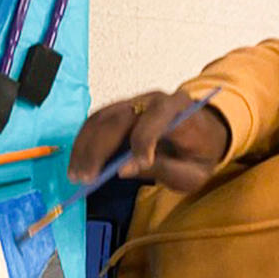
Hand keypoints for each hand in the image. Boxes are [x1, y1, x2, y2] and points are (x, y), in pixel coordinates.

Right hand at [69, 91, 230, 192]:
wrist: (203, 133)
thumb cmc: (198, 154)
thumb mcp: (192, 172)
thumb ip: (164, 170)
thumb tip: (124, 169)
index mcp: (178, 109)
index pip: (154, 121)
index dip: (138, 144)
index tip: (123, 171)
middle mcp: (154, 99)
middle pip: (117, 120)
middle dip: (97, 151)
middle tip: (84, 178)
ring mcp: (134, 101)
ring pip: (100, 120)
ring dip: (83, 148)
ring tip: (75, 174)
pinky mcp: (119, 109)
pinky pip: (95, 122)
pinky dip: (82, 143)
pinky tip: (77, 162)